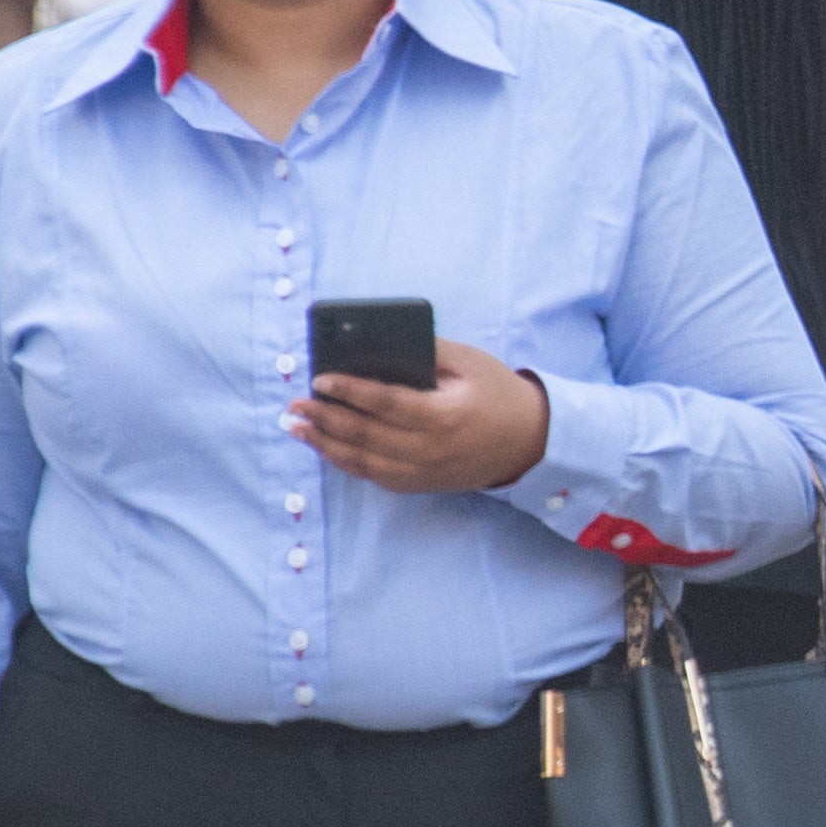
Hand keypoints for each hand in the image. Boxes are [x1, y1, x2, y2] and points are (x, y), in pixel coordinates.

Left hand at [301, 341, 551, 495]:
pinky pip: (374, 475)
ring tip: (296, 428)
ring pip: (363, 461)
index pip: (385, 403)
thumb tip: (376, 342)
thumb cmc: (499, 395)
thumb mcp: (470, 362)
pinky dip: (345, 461)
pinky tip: (325, 446)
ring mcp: (424, 472)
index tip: (319, 379)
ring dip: (325, 444)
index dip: (349, 391)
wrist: (531, 442)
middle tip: (294, 404)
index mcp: (444, 416)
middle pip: (365, 435)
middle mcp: (431, 450)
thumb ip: (427, 350)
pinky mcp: (421, 484)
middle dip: (324, 418)